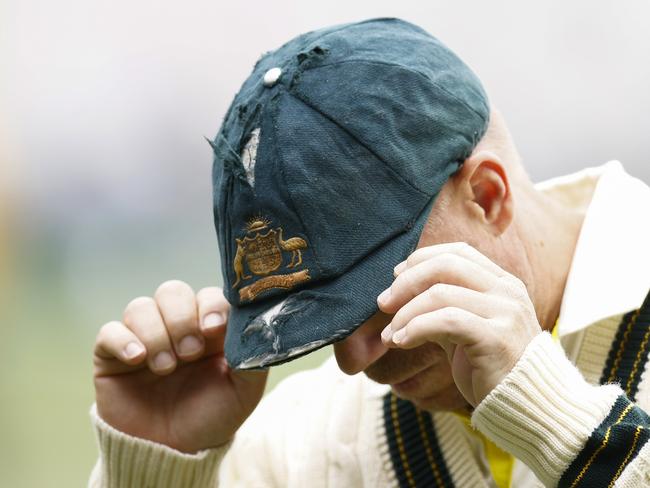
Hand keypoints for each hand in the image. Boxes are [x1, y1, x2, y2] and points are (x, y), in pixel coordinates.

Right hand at [93, 280, 266, 452]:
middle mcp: (175, 326)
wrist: (174, 453)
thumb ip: (253, 356)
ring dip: (156, 334)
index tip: (214, 329)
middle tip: (190, 352)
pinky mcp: (112, 356)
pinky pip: (109, 331)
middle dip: (182, 319)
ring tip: (166, 368)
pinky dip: (122, 340)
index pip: (207, 295)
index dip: (210, 305)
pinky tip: (137, 359)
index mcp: (208, 327)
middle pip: (172, 291)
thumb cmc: (212, 416)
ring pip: (140, 307)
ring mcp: (143, 338)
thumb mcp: (244, 390)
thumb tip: (256, 326)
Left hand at [377, 242, 540, 406]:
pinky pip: (447, 321)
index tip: (395, 277)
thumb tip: (396, 294)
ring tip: (389, 335)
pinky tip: (402, 341)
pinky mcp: (497, 339)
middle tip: (383, 303)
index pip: (457, 252)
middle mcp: (507, 292)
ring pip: (441, 294)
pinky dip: (416, 328)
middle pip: (446, 265)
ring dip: (405, 313)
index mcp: (502, 283)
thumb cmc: (490, 368)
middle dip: (406, 282)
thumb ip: (442, 307)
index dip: (421, 259)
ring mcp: (506, 313)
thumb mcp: (465, 329)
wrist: (524, 408)